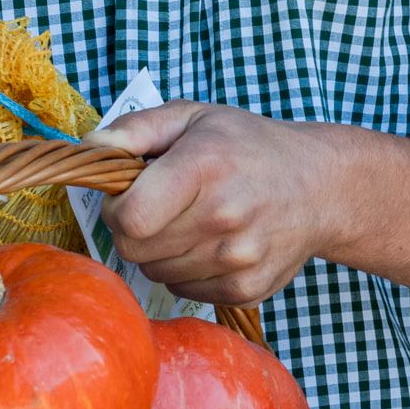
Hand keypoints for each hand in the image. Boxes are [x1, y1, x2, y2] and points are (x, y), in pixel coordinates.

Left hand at [92, 103, 409, 306]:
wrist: (321, 188)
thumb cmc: (249, 147)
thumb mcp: (194, 117)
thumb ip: (135, 129)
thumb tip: (88, 148)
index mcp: (204, 167)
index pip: (129, 218)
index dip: (117, 208)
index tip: (132, 194)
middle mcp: (224, 217)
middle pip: (135, 249)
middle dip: (135, 229)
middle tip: (161, 206)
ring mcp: (238, 259)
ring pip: (156, 272)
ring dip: (161, 251)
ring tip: (192, 222)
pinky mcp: (247, 290)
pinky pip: (184, 291)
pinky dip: (187, 271)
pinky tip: (212, 244)